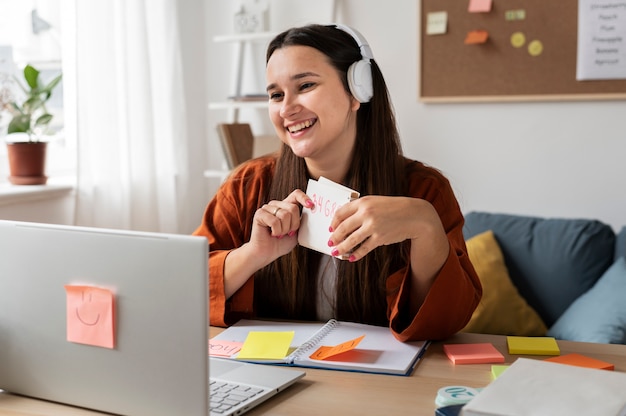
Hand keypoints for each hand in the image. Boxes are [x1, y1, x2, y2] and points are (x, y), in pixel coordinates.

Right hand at [248, 189, 313, 263]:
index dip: (304, 198)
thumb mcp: (297, 232)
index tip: (311, 206)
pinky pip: (274, 221)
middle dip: (294, 224)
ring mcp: (267, 208)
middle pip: (293, 208)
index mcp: (285, 206)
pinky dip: (276, 231)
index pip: (296, 194)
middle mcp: (276, 205)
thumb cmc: (280, 244)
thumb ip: (302, 221)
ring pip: (284, 215)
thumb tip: (311, 211)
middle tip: (288, 233)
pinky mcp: (259, 214)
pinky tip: (272, 234)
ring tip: (279, 234)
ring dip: (284, 229)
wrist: (266, 254)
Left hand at [327, 196, 443, 261]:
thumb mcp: (375, 202)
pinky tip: (351, 258)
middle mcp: (366, 213)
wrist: (414, 215)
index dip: (333, 222)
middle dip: (334, 237)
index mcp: (363, 202)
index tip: (331, 228)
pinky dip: (356, 254)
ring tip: (335, 252)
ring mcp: (373, 226)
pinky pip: (364, 248)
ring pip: (351, 240)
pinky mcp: (380, 238)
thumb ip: (360, 209)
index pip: (341, 213)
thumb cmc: (393, 208)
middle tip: (330, 243)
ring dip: (341, 248)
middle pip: (343, 228)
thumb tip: (344, 221)